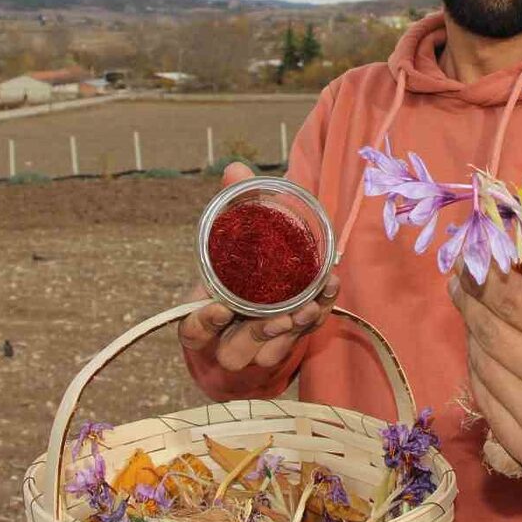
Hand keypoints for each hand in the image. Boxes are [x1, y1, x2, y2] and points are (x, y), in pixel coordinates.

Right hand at [177, 161, 338, 371]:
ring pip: (270, 353)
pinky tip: (328, 292)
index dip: (202, 323)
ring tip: (308, 308)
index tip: (218, 309)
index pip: (193, 330)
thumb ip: (234, 207)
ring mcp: (256, 351)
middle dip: (259, 334)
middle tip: (281, 317)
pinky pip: (301, 339)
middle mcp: (225, 341)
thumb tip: (237, 169)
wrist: (249, 317)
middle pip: (236, 350)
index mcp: (201, 319)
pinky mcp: (286, 347)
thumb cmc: (232, 276)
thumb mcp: (226, 245)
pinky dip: (316, 316)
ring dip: (291, 332)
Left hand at [449, 269, 521, 492]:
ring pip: (484, 368)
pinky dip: (479, 374)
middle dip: (470, 300)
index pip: (517, 303)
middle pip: (493, 333)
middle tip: (458, 280)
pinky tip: (482, 354)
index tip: (469, 261)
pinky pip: (487, 405)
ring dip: (472, 335)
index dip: (487, 278)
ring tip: (472, 314)